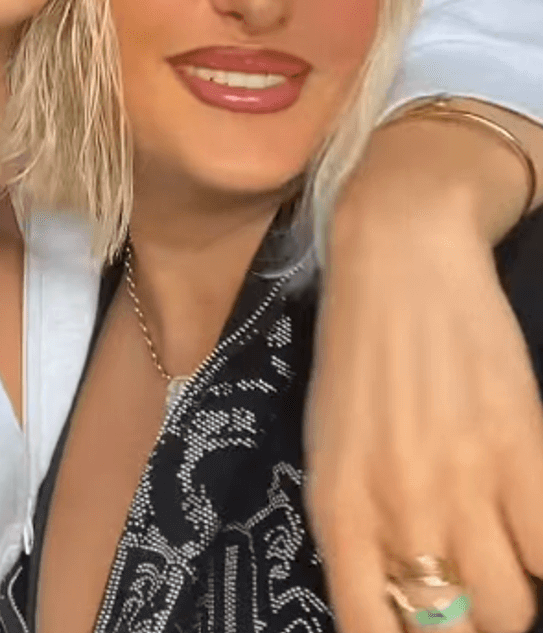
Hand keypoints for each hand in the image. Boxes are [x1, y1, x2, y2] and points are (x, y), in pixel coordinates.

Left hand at [305, 113, 542, 632]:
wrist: (399, 256)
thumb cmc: (356, 349)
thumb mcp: (330, 441)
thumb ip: (356, 524)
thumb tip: (394, 600)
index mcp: (340, 507)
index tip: (426, 630)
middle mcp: (399, 505)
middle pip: (458, 630)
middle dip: (471, 623)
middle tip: (474, 588)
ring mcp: (464, 479)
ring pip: (515, 606)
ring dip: (515, 590)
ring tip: (504, 549)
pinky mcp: (523, 447)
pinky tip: (528, 519)